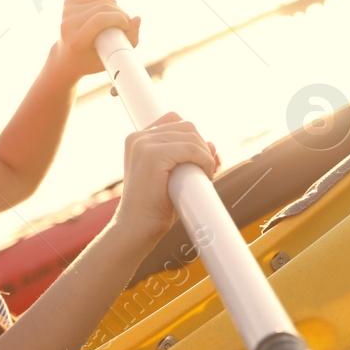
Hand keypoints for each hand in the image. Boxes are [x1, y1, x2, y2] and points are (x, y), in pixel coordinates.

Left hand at [49, 0, 139, 83]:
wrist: (67, 58)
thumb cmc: (92, 61)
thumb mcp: (112, 58)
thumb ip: (129, 42)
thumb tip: (137, 19)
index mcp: (75, 41)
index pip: (99, 20)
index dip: (118, 19)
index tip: (127, 26)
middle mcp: (67, 25)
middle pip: (101, 8)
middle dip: (120, 13)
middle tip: (126, 24)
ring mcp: (66, 12)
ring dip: (115, 6)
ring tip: (119, 18)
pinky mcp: (68, 3)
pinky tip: (111, 8)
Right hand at [113, 113, 219, 241]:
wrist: (137, 228)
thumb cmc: (155, 207)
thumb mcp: (173, 176)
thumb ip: (187, 158)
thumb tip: (212, 144)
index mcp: (138, 140)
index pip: (174, 120)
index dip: (192, 138)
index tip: (199, 161)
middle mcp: (138, 138)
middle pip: (186, 126)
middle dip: (202, 148)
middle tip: (205, 172)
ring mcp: (144, 144)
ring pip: (191, 136)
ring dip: (205, 156)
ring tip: (204, 177)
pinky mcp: (153, 155)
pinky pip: (191, 149)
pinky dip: (205, 161)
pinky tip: (205, 176)